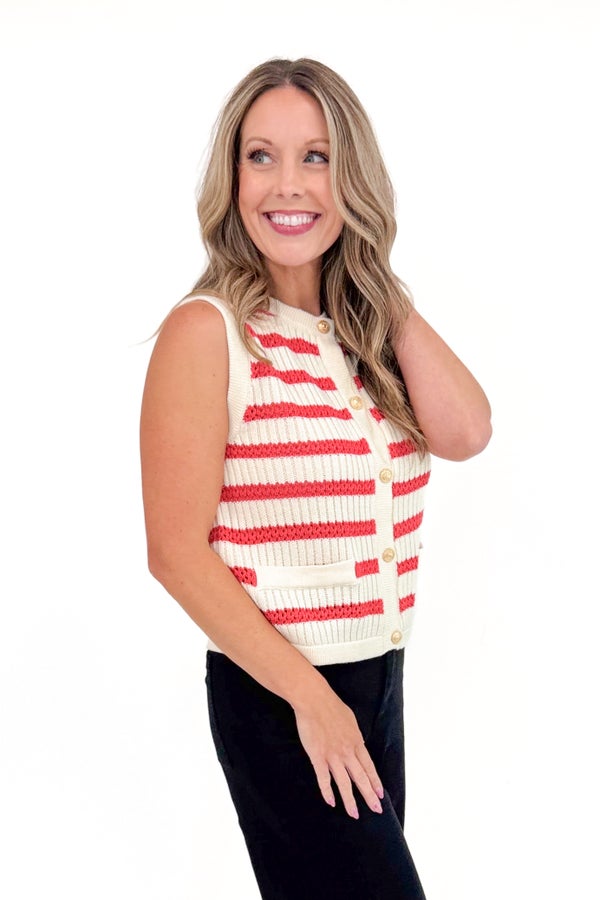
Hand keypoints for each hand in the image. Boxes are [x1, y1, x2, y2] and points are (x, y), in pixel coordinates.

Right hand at [293, 688, 383, 818]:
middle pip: (360, 778)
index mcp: (356, 742)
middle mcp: (347, 751)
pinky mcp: (318, 756)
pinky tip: (331, 802)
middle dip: (369, 796)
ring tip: (354, 814)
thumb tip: (356, 743)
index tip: (381, 794)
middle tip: (376, 810)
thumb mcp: (350, 719)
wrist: (314, 700)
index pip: (369, 767)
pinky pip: (324, 778)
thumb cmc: (331, 706)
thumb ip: (353, 735)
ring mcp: (333, 755)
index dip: (375, 782)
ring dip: (350, 800)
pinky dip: (327, 791)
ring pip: (344, 783)